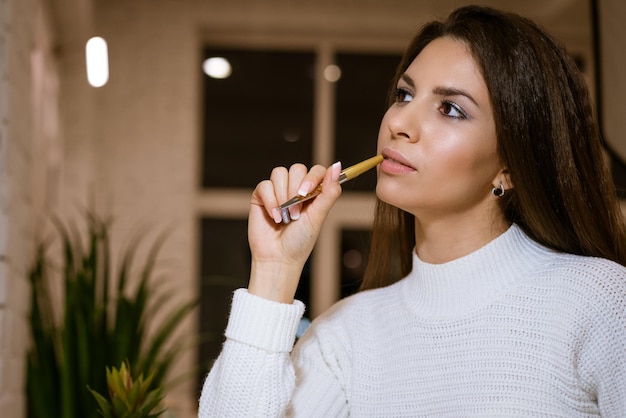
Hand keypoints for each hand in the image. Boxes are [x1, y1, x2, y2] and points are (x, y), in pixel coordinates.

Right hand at [247, 162, 341, 302]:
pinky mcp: (261, 196)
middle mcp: (296, 188)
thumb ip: (329, 192)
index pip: (317, 170)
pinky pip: (265, 185)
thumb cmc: (301, 241)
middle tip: (296, 214)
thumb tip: (336, 165)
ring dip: (283, 196)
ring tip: (285, 217)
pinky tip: (274, 216)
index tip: (306, 193)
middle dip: (296, 190)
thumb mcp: (318, 216)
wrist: (278, 258)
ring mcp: (278, 190)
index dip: (312, 177)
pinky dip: (270, 201)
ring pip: (279, 173)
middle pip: (297, 168)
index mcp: (314, 192)